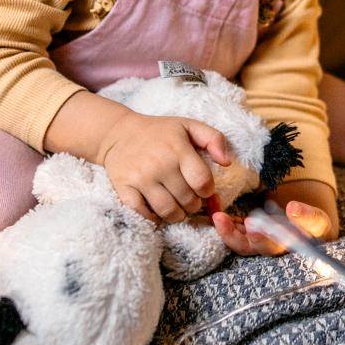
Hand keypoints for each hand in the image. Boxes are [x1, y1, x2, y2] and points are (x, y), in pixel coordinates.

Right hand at [95, 111, 230, 223]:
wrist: (118, 133)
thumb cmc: (160, 132)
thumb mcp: (189, 126)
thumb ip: (214, 139)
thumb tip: (227, 162)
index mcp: (177, 148)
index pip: (202, 182)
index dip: (208, 191)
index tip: (203, 188)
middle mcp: (159, 164)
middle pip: (187, 200)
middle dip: (194, 204)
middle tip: (190, 198)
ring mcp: (140, 178)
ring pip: (168, 211)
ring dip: (178, 215)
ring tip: (178, 207)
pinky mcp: (124, 189)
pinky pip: (145, 214)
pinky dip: (155, 217)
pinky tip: (158, 208)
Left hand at [212, 184, 338, 255]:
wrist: (309, 232)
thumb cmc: (314, 228)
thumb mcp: (318, 221)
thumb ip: (308, 216)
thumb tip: (293, 208)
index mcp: (286, 249)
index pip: (272, 247)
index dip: (261, 239)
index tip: (251, 224)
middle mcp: (269, 249)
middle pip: (248, 248)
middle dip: (232, 235)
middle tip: (221, 219)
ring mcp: (258, 243)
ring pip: (238, 241)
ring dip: (224, 230)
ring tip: (215, 215)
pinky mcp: (251, 235)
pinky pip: (235, 231)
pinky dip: (225, 222)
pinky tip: (215, 208)